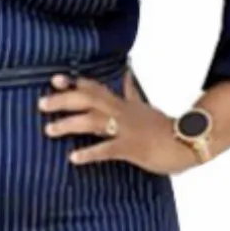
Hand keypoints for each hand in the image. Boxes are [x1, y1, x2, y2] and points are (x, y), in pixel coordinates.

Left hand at [38, 70, 196, 174]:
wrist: (188, 143)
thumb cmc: (163, 127)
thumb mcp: (144, 106)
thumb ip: (130, 92)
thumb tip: (126, 73)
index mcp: (122, 103)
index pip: (95, 88)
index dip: (74, 82)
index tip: (54, 79)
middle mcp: (121, 112)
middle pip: (88, 100)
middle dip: (63, 100)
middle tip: (41, 104)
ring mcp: (126, 129)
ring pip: (94, 121)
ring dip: (69, 124)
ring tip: (49, 130)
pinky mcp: (132, 148)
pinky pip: (108, 149)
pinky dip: (89, 152)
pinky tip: (73, 157)